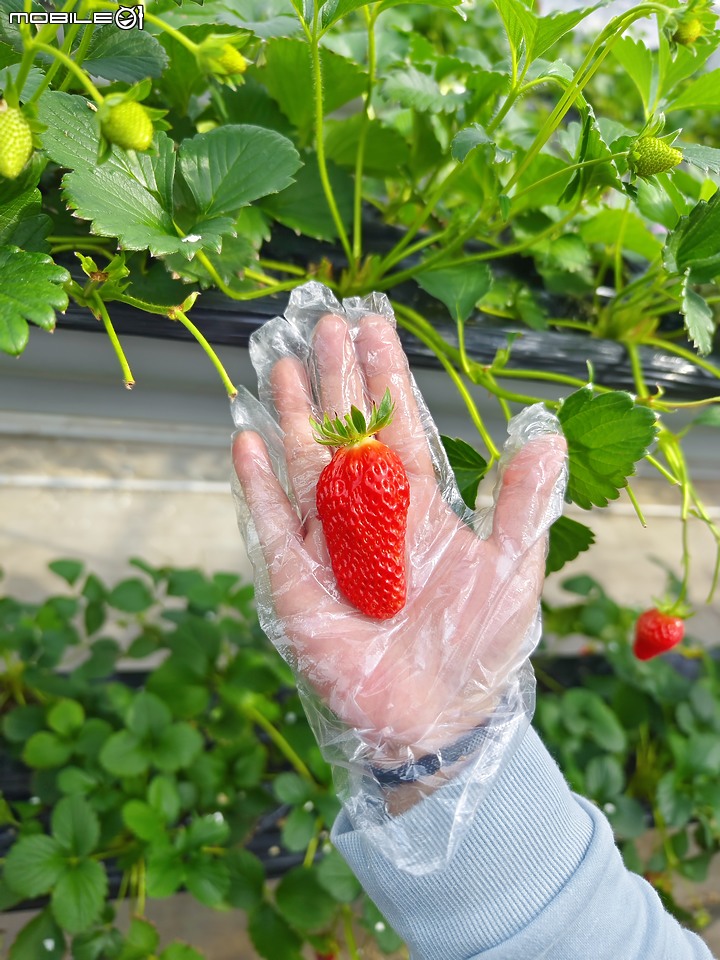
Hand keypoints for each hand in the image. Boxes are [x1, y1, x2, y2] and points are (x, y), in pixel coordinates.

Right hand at [232, 301, 566, 763]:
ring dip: (294, 416)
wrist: (435, 720)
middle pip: (346, 434)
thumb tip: (546, 433)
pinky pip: (271, 527)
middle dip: (338, 380)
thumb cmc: (477, 647)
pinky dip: (257, 487)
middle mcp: (370, 517)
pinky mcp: (295, 583)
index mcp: (419, 507)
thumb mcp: (512, 569)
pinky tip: (246, 439)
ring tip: (285, 364)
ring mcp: (328, 547)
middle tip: (325, 322)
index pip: (398, 427)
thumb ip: (524, 503)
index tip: (375, 326)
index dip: (386, 378)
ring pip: (305, 468)